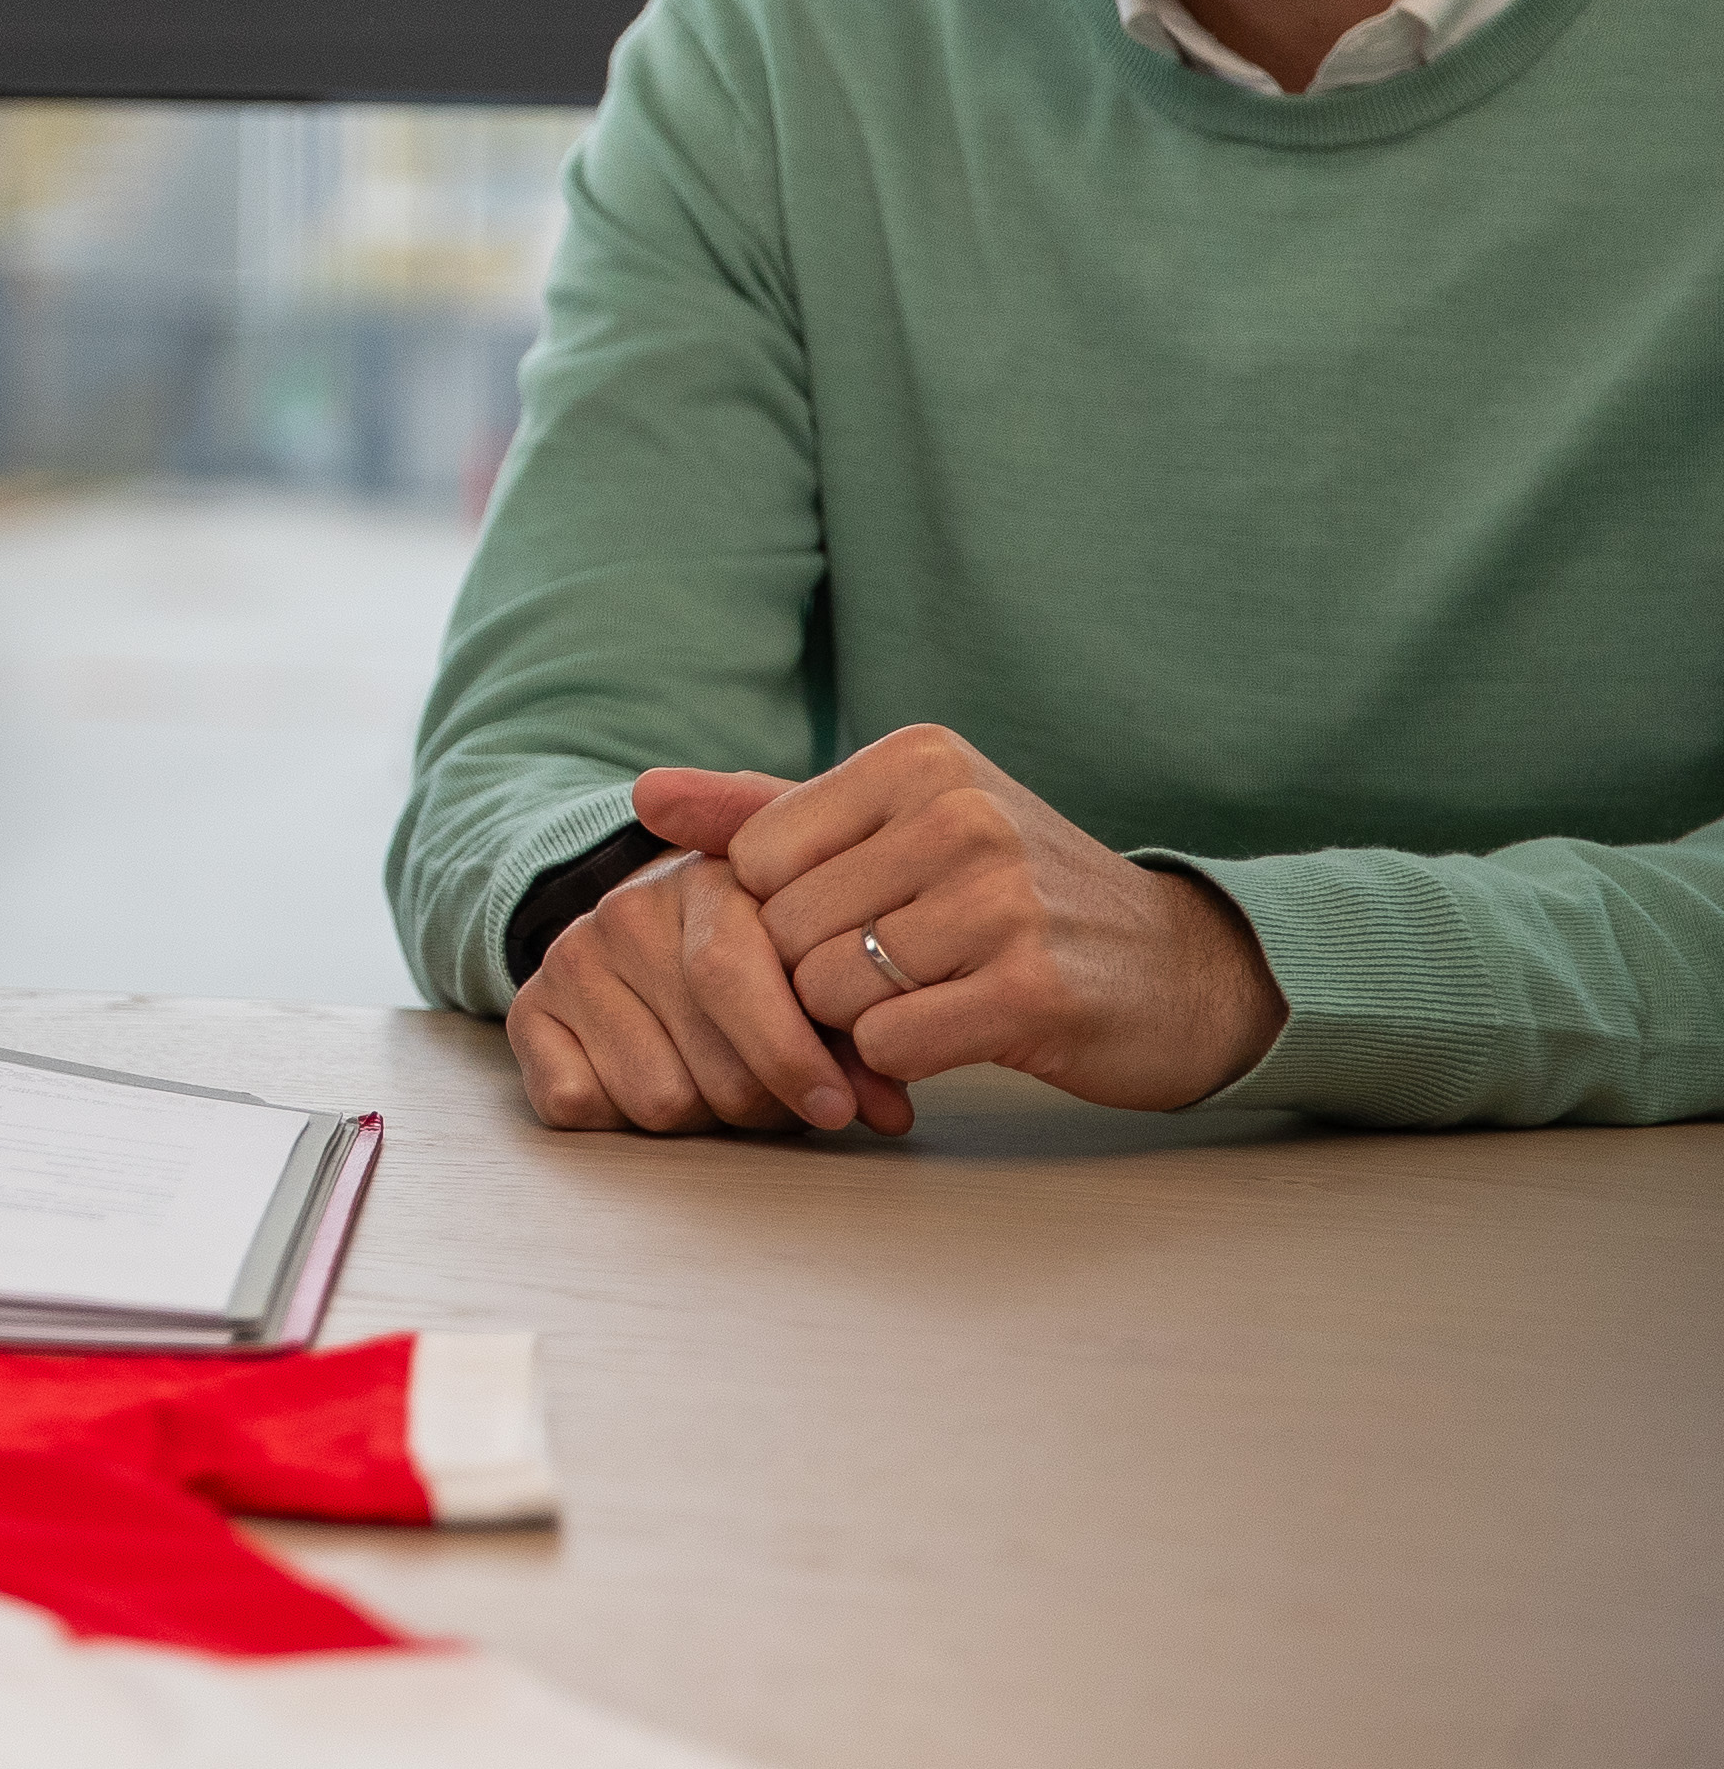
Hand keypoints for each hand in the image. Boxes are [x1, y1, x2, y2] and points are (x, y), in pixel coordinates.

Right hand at [505, 811, 920, 1137]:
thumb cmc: (756, 939)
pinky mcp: (528, 1009)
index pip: (733, 976)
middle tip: (783, 1095)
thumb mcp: (816, 951)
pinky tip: (652, 1075)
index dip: (792, 1057)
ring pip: (656, 1100)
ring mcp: (571, 958)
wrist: (649, 908)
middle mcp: (627, 911)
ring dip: (700, 1115)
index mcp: (709, 880)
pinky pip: (577, 1104)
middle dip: (764, 1104)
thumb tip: (886, 1110)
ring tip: (719, 1077)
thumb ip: (857, 1015)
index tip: (838, 1107)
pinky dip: (618, 1116)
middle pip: (711, 1066)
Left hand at [713, 724, 1286, 1113]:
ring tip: (929, 996)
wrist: (1177, 969)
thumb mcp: (892, 829)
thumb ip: (761, 812)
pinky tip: (955, 1033)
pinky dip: (900, 1059)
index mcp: (919, 760)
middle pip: (785, 930)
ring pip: (826, 990)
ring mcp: (1002, 900)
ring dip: (858, 1021)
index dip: (783, 914)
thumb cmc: (1011, 897)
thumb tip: (642, 794)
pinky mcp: (1031, 990)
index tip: (853, 919)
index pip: (756, 859)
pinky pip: (887, 1042)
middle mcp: (960, 813)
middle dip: (816, 974)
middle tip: (896, 973)